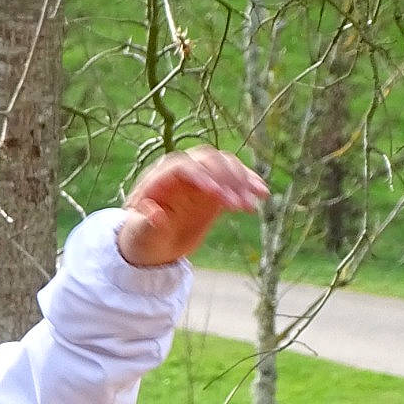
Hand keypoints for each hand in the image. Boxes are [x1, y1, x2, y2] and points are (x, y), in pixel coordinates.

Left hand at [117, 147, 268, 267]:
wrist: (155, 243)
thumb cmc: (142, 236)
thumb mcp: (142, 233)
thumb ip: (147, 223)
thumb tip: (154, 213)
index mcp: (160, 177)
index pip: (183, 166)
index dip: (201, 175)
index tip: (216, 194)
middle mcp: (182, 170)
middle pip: (209, 160)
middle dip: (224, 178)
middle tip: (237, 203)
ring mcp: (201, 177)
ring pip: (226, 166)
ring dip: (242, 182)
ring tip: (250, 205)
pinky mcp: (216, 187)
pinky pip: (236, 179)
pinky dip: (250, 184)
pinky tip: (262, 195)